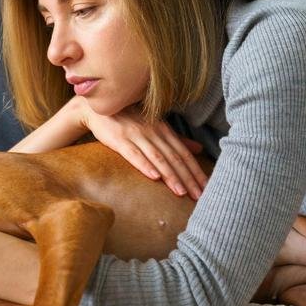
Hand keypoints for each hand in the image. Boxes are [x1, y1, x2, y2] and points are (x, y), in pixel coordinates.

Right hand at [75, 98, 207, 199]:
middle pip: (175, 158)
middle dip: (188, 178)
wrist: (98, 109)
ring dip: (171, 176)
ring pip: (158, 158)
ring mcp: (137, 135)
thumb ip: (176, 139)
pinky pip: (134, 154)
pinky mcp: (119, 140)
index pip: (184, 154)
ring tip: (181, 193)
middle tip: (199, 196)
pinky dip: (145, 165)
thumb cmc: (129, 119)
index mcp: (164, 130)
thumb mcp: (155, 126)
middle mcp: (153, 132)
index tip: (206, 187)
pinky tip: (154, 177)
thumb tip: (198, 150)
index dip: (196, 171)